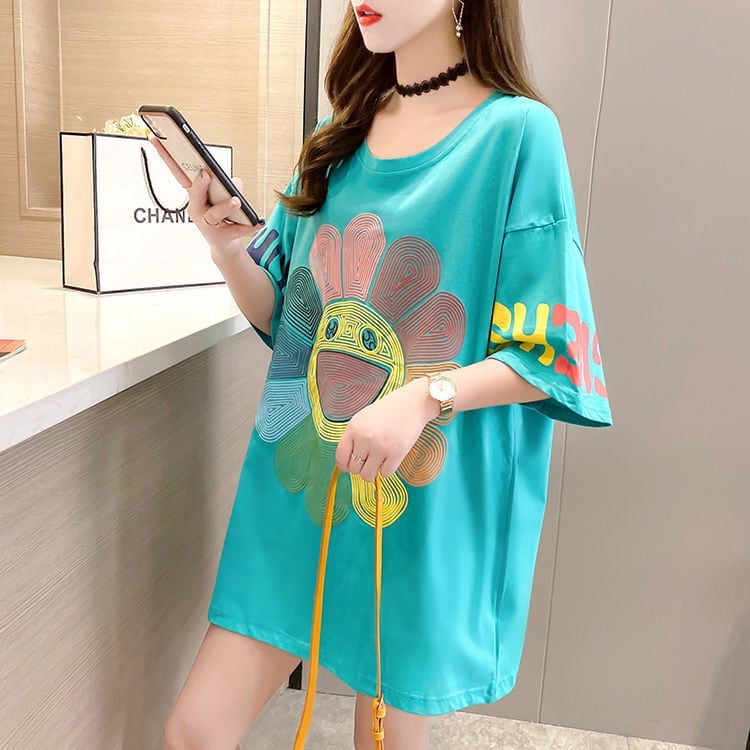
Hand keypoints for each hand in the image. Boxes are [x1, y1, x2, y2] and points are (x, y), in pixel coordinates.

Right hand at [148, 136, 261, 258]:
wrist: (223, 244)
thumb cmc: (219, 215)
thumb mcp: (221, 196)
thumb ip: (227, 184)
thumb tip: (235, 182)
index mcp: (194, 196)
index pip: (178, 174)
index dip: (166, 158)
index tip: (156, 139)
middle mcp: (197, 210)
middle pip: (195, 196)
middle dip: (199, 184)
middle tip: (204, 173)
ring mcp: (209, 225)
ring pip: (215, 214)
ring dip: (225, 206)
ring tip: (236, 200)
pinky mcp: (223, 237)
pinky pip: (238, 230)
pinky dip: (250, 226)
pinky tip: (259, 222)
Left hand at [335, 378, 438, 482]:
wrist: (411, 404)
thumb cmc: (386, 412)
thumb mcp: (362, 419)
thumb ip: (353, 438)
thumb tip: (346, 462)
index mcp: (353, 428)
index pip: (340, 457)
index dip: (345, 465)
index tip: (350, 466)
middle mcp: (364, 439)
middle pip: (354, 469)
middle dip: (361, 467)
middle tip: (369, 460)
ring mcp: (380, 447)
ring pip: (367, 475)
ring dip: (372, 472)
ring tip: (378, 463)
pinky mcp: (397, 454)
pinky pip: (385, 474)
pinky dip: (387, 470)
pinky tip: (390, 459)